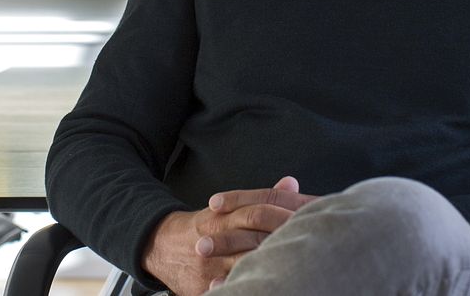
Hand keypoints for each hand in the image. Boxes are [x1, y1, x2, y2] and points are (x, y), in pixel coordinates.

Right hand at [141, 176, 316, 294]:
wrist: (160, 244)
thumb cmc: (205, 226)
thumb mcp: (229, 208)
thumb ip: (263, 198)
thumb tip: (292, 183)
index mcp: (227, 217)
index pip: (259, 213)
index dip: (285, 217)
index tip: (309, 220)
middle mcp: (218, 238)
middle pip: (254, 239)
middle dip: (281, 243)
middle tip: (309, 247)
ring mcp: (209, 264)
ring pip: (241, 266)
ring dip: (265, 268)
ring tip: (291, 271)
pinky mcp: (201, 286)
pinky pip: (224, 290)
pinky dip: (240, 289)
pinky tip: (259, 289)